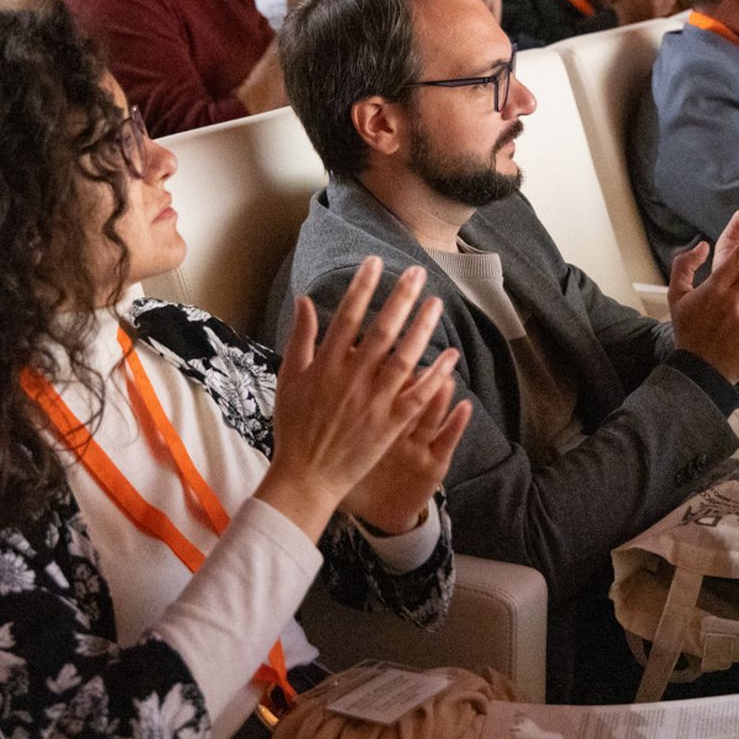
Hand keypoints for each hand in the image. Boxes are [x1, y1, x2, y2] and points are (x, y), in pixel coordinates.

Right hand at [257, 258, 460, 542]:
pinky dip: (435, 376)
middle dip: (401, 298)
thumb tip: (303, 300)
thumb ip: (300, 339)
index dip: (363, 287)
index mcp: (325, 366)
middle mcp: (351, 380)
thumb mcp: (288, 379)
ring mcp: (373, 402)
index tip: (377, 262)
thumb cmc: (294, 427)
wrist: (306, 476)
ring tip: (436, 303)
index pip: (347, 317)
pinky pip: (419, 396)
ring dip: (422, 329)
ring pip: (405, 358)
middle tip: (417, 273)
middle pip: (382, 331)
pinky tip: (450, 355)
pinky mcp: (391, 425)